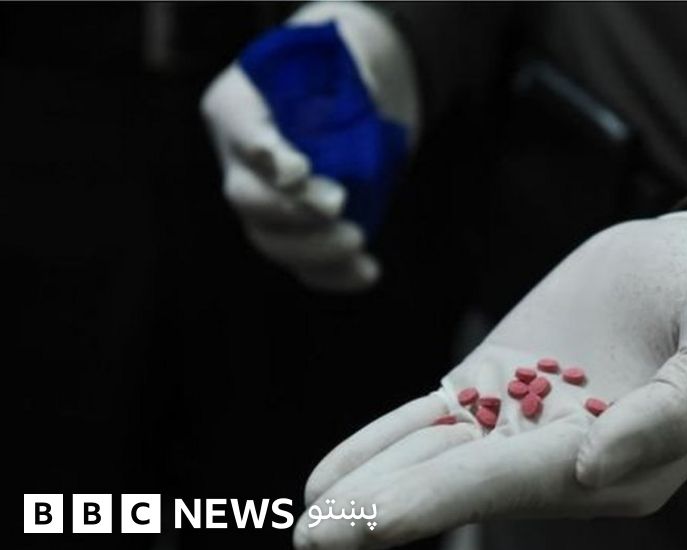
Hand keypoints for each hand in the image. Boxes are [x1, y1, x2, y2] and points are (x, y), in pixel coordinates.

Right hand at [200, 2, 418, 290]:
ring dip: (314, 249)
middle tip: (338, 206)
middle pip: (246, 197)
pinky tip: (367, 272)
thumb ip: (351, 79)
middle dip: (292, 210)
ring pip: (270, 240)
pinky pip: (302, 265)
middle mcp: (239, 160)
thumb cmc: (341, 68)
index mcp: (238, 105)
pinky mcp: (295, 232)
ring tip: (358, 241)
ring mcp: (262, 203)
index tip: (300, 171)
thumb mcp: (346, 56)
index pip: (240, 132)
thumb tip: (367, 102)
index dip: (266, 156)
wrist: (354, 94)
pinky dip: (333, 274)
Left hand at [294, 210, 686, 549]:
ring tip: (308, 517)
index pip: (519, 484)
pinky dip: (381, 442)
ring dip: (371, 486)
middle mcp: (562, 457)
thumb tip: (591, 469)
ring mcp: (523, 420)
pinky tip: (333, 474)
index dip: (443, 500)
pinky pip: (432, 417)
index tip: (376, 518)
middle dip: (388, 512)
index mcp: (620, 464)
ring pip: (436, 456)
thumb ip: (672, 412)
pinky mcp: (498, 382)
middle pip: (462, 485)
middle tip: (314, 541)